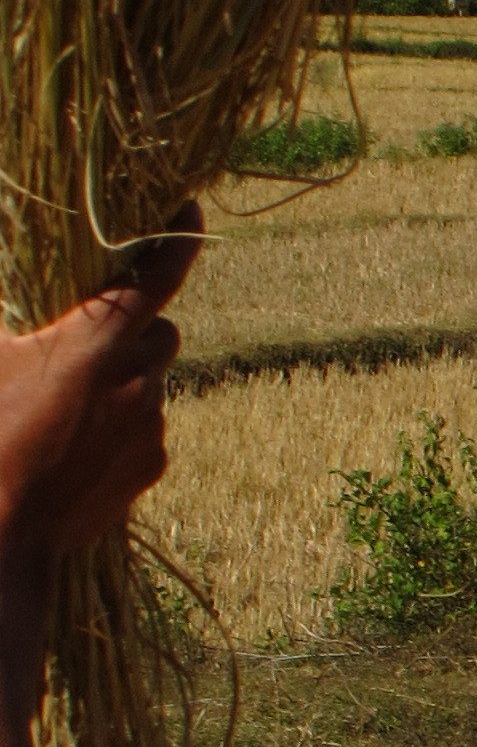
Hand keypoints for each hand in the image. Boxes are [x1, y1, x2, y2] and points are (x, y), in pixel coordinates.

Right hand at [0, 204, 198, 553]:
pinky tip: (75, 442)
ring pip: (153, 382)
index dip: (175, 241)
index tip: (189, 212)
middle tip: (90, 340)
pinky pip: (147, 427)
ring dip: (124, 380)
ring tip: (68, 402)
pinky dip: (122, 423)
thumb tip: (14, 325)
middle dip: (136, 328)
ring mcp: (150, 424)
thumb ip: (7, 330)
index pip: (153, 278)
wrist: (3, 534)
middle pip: (161, 332)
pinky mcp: (152, 463)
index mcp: (95, 343)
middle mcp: (137, 379)